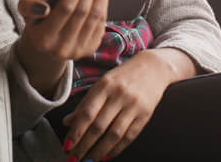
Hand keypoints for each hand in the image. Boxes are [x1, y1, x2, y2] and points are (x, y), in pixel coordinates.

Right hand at [14, 0, 115, 95]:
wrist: (46, 39)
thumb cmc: (36, 15)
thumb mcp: (25, 8)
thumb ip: (29, 6)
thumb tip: (45, 7)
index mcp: (43, 39)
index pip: (65, 9)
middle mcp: (62, 49)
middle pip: (83, 11)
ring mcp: (78, 50)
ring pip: (96, 16)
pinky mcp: (91, 48)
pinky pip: (102, 21)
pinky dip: (105, 0)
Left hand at [63, 48, 193, 160]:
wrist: (153, 68)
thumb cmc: (122, 77)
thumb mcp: (101, 84)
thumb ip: (85, 103)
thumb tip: (67, 122)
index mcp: (104, 86)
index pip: (87, 113)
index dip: (76, 131)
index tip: (67, 145)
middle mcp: (118, 95)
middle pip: (99, 126)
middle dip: (85, 145)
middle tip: (74, 158)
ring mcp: (133, 105)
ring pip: (114, 134)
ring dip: (100, 150)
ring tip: (89, 160)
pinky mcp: (145, 114)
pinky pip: (130, 135)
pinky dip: (117, 148)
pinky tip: (108, 155)